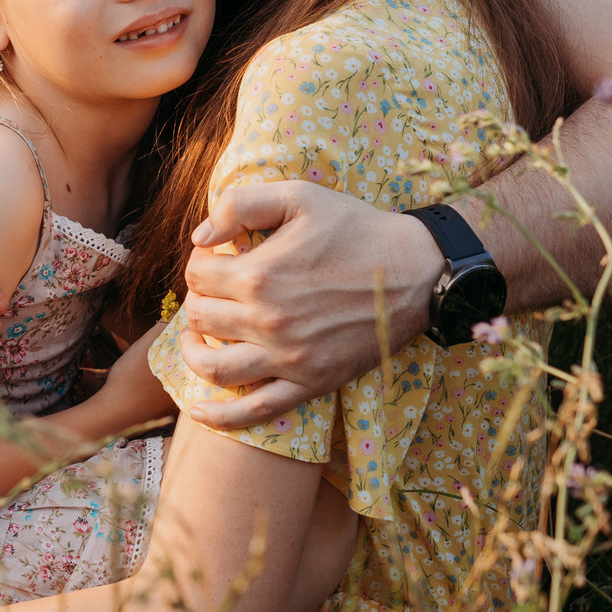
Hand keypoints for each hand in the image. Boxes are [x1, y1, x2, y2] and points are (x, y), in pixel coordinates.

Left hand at [171, 182, 446, 427]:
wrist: (418, 272)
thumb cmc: (358, 228)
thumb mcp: (301, 196)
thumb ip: (241, 204)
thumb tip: (199, 237)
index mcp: (259, 275)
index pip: (198, 277)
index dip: (200, 264)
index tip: (215, 259)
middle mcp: (268, 322)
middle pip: (200, 318)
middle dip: (198, 301)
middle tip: (214, 291)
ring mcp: (289, 358)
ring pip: (214, 367)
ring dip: (193, 352)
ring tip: (195, 339)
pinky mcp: (311, 383)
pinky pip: (254, 410)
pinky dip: (220, 416)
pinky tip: (198, 411)